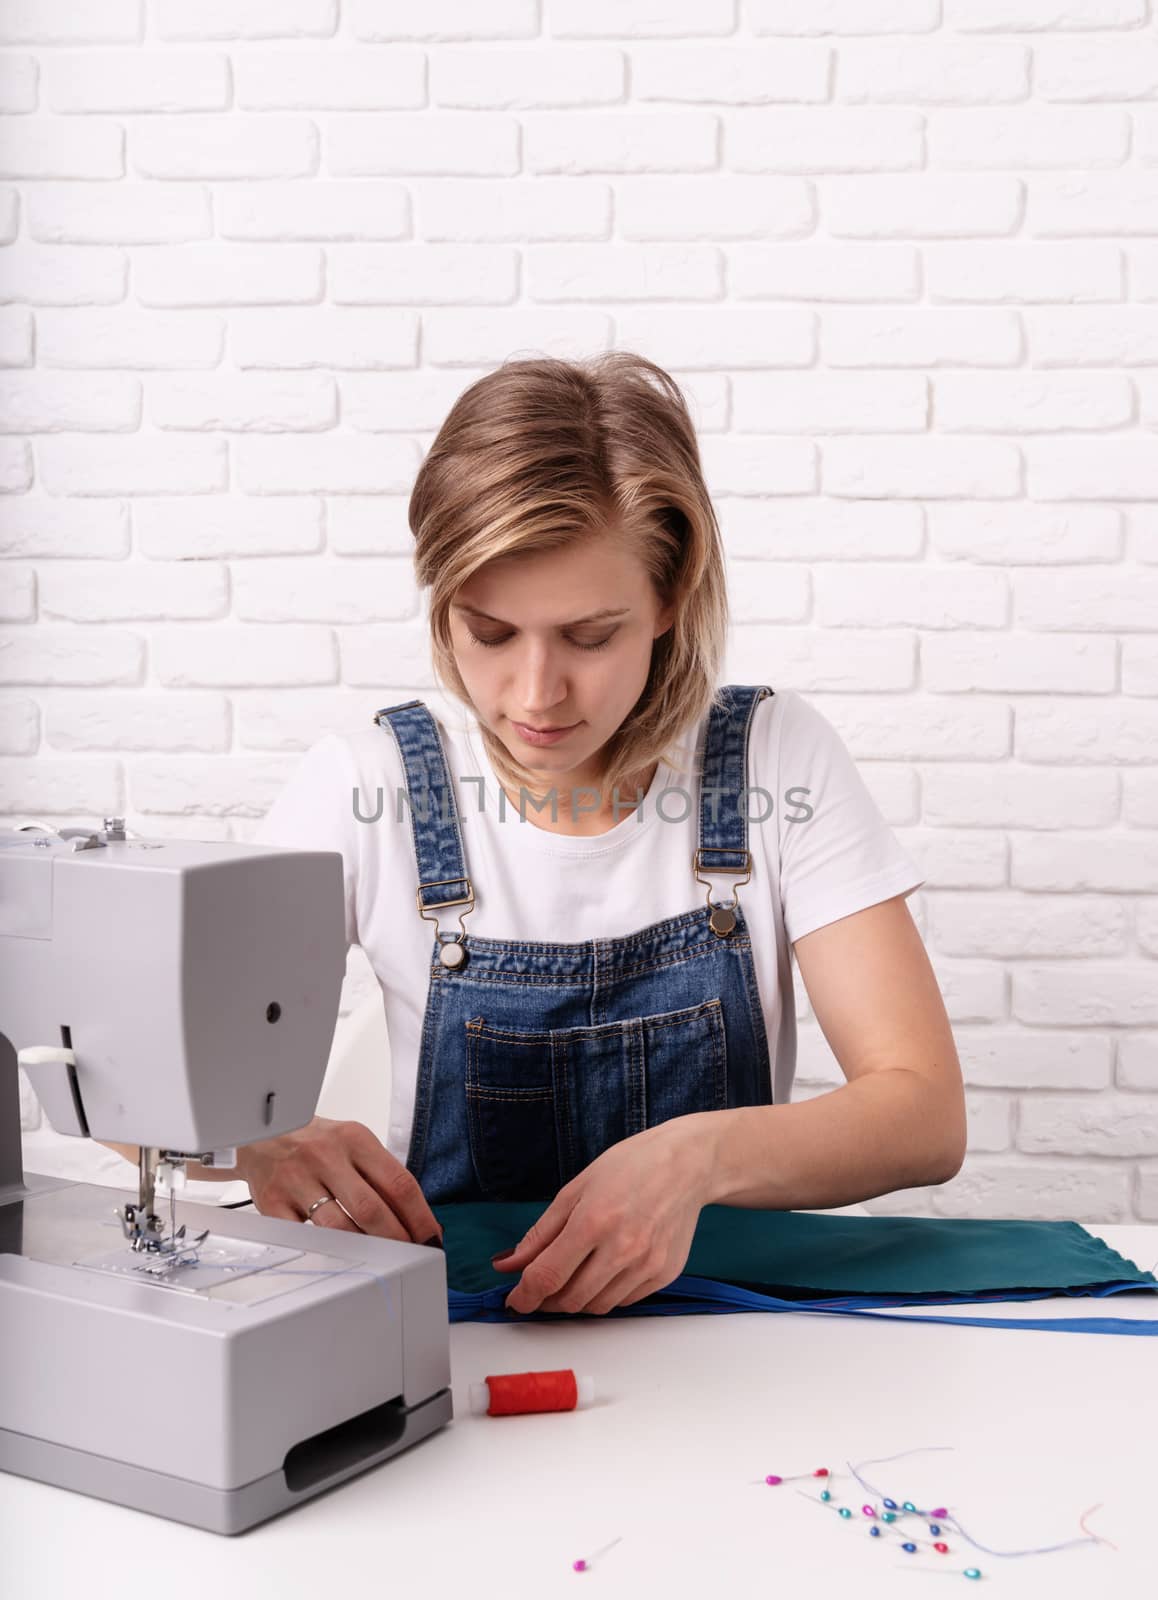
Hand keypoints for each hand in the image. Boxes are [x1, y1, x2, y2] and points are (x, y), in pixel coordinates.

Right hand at [237, 1115, 442, 1245]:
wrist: (261, 1134)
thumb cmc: (316, 1144)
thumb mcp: (352, 1143)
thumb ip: (380, 1174)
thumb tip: (415, 1218)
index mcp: (354, 1138)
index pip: (398, 1182)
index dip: (419, 1216)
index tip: (430, 1236)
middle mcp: (326, 1156)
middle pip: (371, 1208)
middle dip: (397, 1239)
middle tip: (411, 1255)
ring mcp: (297, 1179)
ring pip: (339, 1227)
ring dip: (365, 1249)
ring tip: (380, 1258)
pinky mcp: (273, 1203)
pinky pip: (304, 1237)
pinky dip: (326, 1251)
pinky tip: (340, 1256)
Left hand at [492, 1115, 717, 1315]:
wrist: (686, 1165)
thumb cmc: (631, 1167)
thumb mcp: (576, 1189)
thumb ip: (540, 1233)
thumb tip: (509, 1264)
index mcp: (593, 1222)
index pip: (547, 1276)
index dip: (524, 1296)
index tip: (515, 1300)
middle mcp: (622, 1249)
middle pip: (570, 1299)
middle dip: (547, 1300)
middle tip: (540, 1288)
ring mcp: (646, 1265)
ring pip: (597, 1306)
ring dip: (576, 1300)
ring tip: (572, 1276)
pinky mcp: (664, 1274)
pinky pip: (624, 1301)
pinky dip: (605, 1294)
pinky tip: (603, 1271)